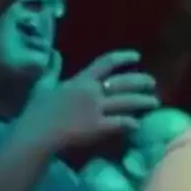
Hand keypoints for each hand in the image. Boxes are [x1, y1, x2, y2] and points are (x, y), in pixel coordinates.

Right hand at [19, 50, 158, 149]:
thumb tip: (55, 55)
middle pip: (123, 83)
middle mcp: (92, 92)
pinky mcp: (98, 128)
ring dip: (143, 101)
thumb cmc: (36, 112)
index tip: (136, 56)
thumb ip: (52, 70)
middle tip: (152, 83)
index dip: (123, 57)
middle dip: (141, 82)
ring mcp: (96, 110)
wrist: (36, 134)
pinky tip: (138, 124)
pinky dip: (131, 123)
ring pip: (127, 102)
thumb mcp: (43, 86)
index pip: (106, 63)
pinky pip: (120, 123)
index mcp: (80, 80)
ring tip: (154, 102)